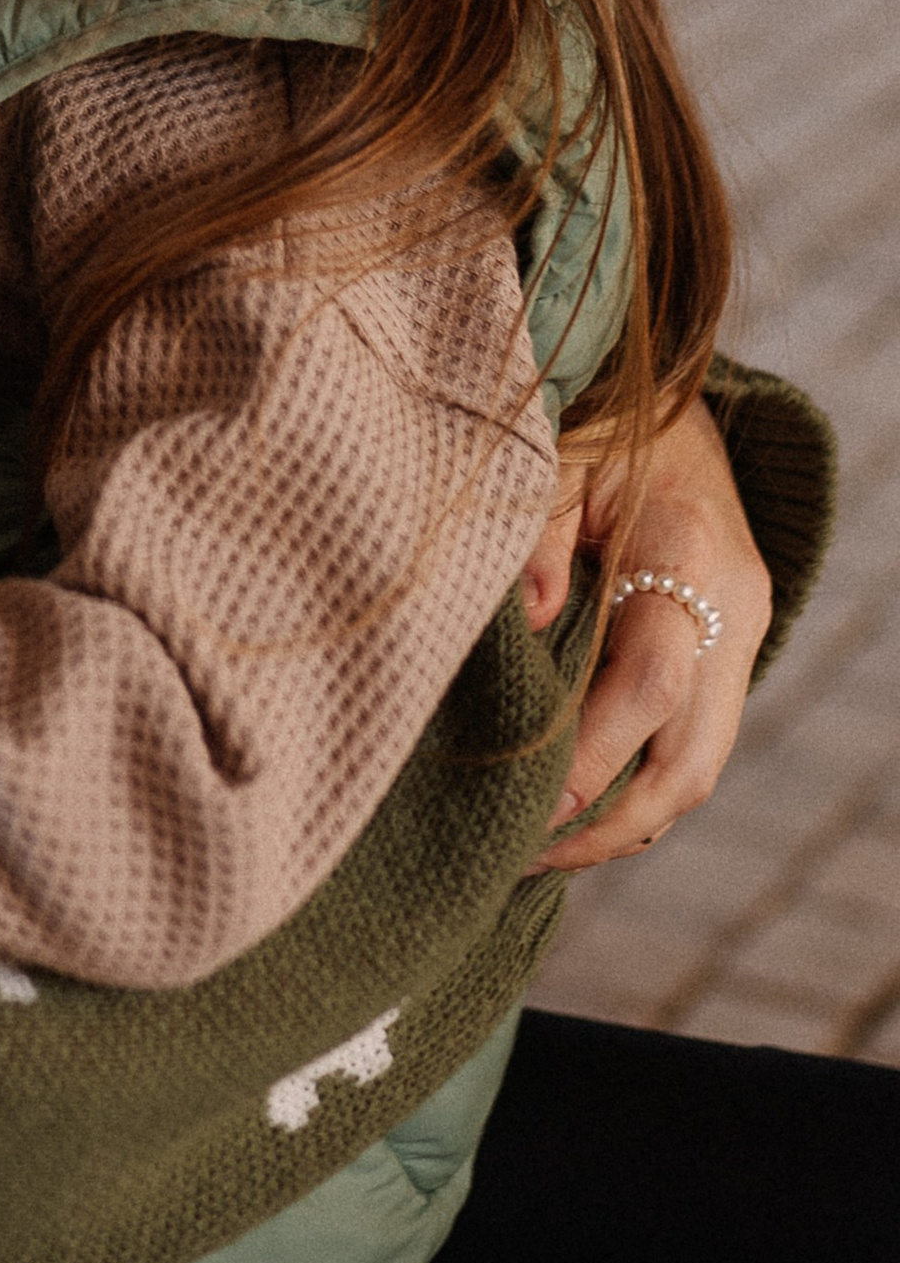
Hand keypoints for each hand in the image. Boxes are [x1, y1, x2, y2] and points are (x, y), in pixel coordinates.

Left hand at [528, 397, 773, 869]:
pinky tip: (576, 810)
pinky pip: (694, 744)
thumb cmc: (597, 423)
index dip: (590, 759)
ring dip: (626, 820)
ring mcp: (741, 632)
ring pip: (701, 764)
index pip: (648, 686)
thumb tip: (528, 617)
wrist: (673, 406)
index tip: (524, 808)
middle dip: (609, 822)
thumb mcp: (553, 453)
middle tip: (520, 856)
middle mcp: (731, 605)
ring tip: (536, 850)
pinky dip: (641, 788)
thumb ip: (538, 533)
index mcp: (688, 552)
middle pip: (691, 755)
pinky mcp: (728, 650)